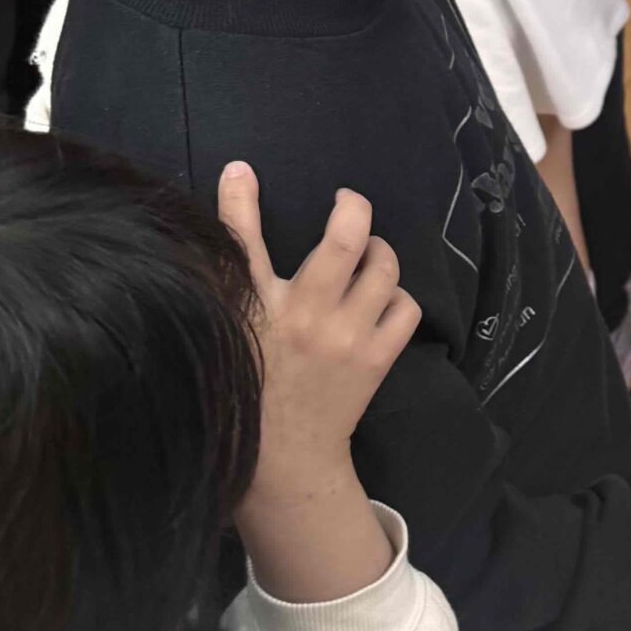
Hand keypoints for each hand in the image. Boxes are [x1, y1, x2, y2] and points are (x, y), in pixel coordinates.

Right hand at [219, 166, 419, 597]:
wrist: (286, 460)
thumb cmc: (251, 389)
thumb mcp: (231, 334)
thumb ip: (228, 285)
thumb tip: (225, 228)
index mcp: (253, 311)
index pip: (240, 244)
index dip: (239, 200)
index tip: (242, 170)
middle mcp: (303, 317)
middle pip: (345, 240)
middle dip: (352, 208)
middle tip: (347, 205)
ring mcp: (346, 337)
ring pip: (384, 267)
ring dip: (380, 253)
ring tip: (368, 256)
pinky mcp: (376, 358)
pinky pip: (405, 306)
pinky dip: (398, 296)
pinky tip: (382, 300)